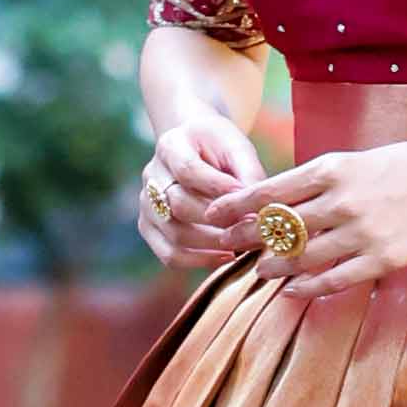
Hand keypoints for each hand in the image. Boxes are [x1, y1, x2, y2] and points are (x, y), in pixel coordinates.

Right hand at [135, 108, 263, 272]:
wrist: (194, 149)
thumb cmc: (220, 148)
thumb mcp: (237, 148)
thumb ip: (248, 173)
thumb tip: (259, 208)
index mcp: (171, 145)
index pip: (188, 169)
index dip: (217, 187)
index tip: (246, 197)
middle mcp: (151, 174)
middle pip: (177, 204)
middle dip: (216, 220)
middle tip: (248, 227)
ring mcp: (147, 203)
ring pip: (173, 232)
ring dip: (211, 244)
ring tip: (241, 244)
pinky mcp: (149, 227)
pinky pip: (168, 253)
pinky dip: (198, 261)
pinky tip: (226, 256)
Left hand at [237, 138, 406, 295]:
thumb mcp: (361, 158)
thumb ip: (324, 177)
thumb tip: (284, 195)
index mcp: (333, 168)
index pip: (270, 191)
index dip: (237, 205)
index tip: (215, 214)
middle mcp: (341, 200)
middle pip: (278, 226)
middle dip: (246, 238)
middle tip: (228, 247)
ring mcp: (360, 232)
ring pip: (301, 256)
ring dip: (274, 265)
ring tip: (261, 269)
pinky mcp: (381, 259)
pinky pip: (333, 279)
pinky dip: (308, 286)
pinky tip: (294, 289)